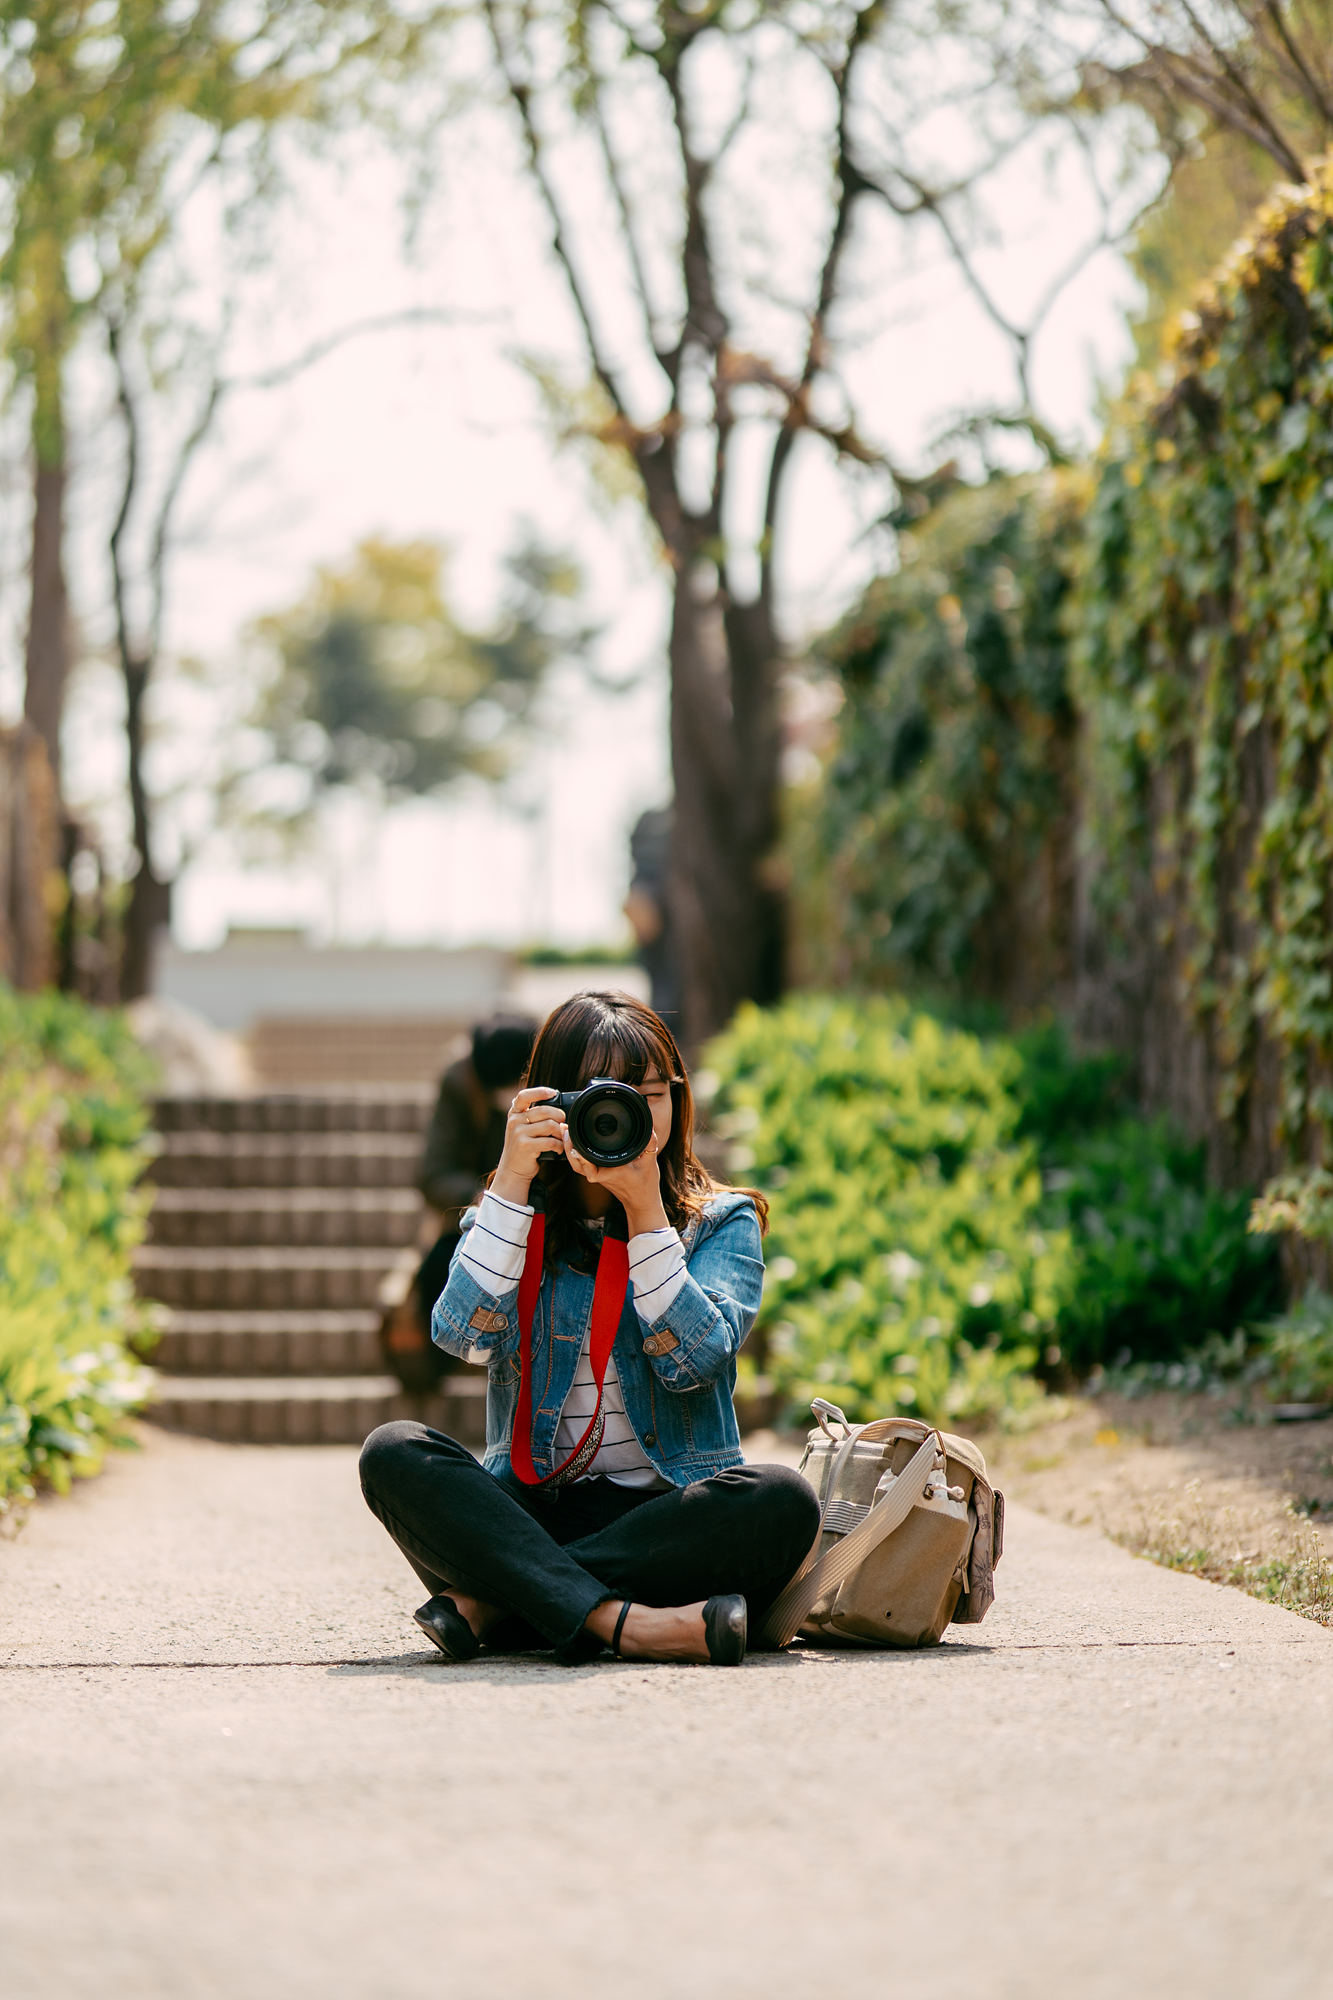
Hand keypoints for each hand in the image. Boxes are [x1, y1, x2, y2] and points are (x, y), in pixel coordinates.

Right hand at [491, 1088, 565, 1204]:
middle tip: (564, 1124)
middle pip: (544, 1110)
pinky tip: (558, 1148)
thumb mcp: (522, 1128)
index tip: (553, 1093)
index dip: (540, 1092)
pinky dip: (559, 1145)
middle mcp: (514, 1121)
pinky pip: (550, 1141)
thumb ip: (533, 1116)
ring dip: (560, 1133)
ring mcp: (518, 1133)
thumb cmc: (522, 1147)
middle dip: (559, 1116)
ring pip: (550, 1125)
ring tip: (561, 1138)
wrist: (513, 1170)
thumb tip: (557, 1108)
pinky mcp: (526, 1146)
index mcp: (514, 1113)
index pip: (524, 1096)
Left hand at [562, 1124, 667, 1236]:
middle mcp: (601, 1175)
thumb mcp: (650, 1163)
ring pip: (576, 1164)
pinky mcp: (598, 1174)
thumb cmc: (645, 1185)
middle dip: (569, 1147)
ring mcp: (598, 1176)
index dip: (581, 1157)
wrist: (641, 1202)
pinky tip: (573, 1140)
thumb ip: (650, 1145)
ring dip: (569, 1149)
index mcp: (611, 1172)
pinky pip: (581, 1164)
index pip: (590, 1167)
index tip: (576, 1142)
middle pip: (577, 1163)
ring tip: (564, 1130)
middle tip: (565, 1128)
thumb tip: (649, 1129)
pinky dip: (574, 1153)